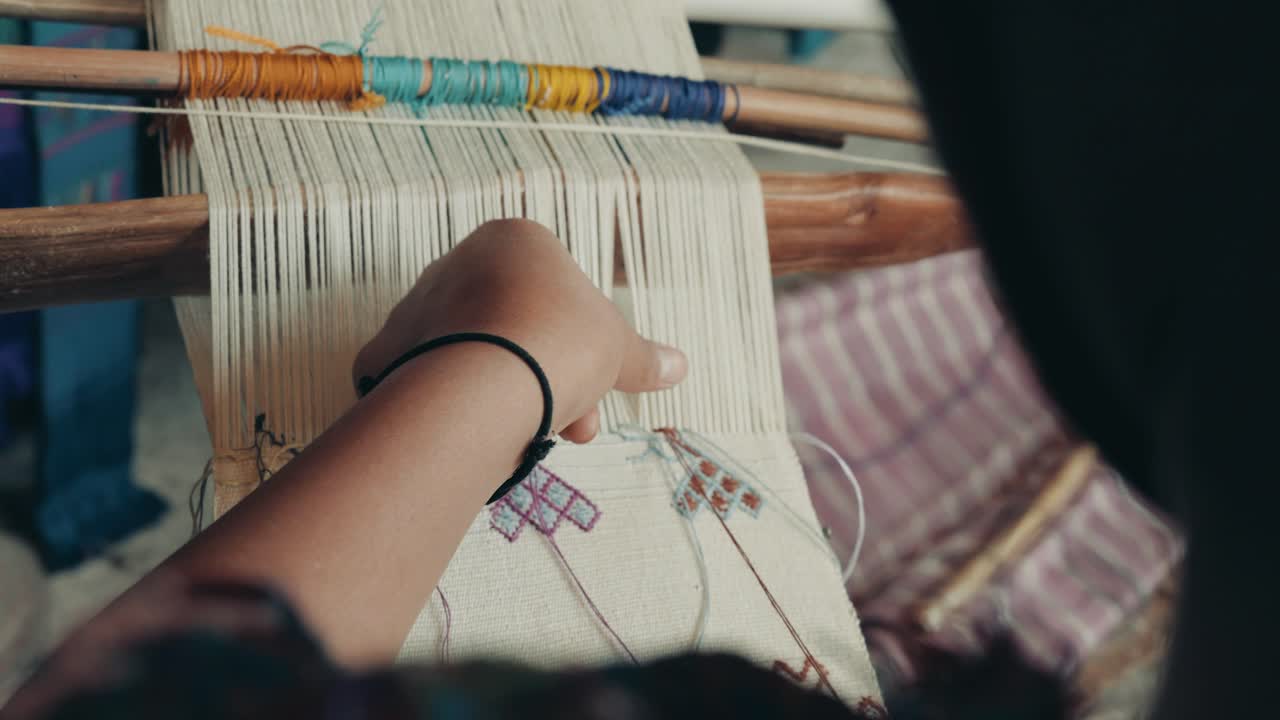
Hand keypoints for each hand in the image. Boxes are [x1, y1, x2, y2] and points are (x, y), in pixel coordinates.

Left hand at [353, 219, 687, 442]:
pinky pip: (429, 385)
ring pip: (478, 360)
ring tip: (534, 439)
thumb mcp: (617, 351)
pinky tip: (475, 436)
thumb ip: (643, 357)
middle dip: (552, 382)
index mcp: (515, 241)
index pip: (557, 294)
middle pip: (517, 331)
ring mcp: (416, 308)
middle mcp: (458, 264)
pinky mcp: (385, 354)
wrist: (480, 382)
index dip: (585, 348)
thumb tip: (679, 365)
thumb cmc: (558, 345)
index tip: (597, 389)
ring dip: (512, 399)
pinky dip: (453, 410)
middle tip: (575, 426)